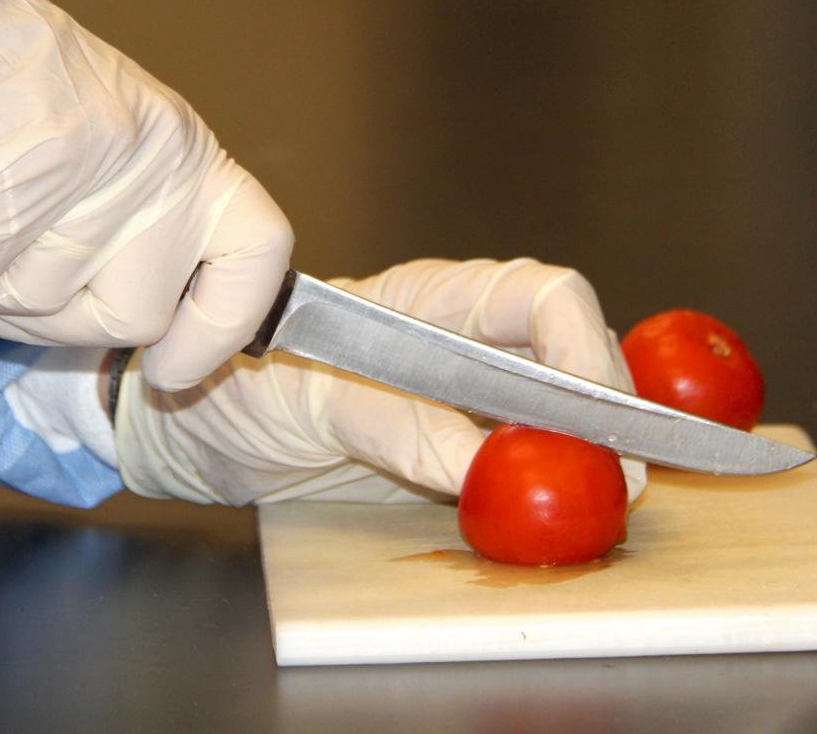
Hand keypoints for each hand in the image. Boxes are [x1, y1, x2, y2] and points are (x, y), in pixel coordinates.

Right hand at [0, 0, 292, 389]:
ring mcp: (105, 167)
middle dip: (47, 328)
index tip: (169, 370)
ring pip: (37, 299)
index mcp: (189, 160)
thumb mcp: (98, 150)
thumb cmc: (6, 83)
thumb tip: (126, 338)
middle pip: (133, 315)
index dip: (222, 328)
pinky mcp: (37, 165)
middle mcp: (163, 164)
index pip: (256, 257)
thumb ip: (119, 231)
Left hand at [114, 258, 647, 504]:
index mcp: (432, 302)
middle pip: (570, 357)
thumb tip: (476, 466)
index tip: (597, 413)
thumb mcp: (306, 401)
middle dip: (608, 410)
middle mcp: (463, 345)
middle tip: (621, 477)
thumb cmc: (239, 388)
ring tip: (601, 501)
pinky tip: (555, 517)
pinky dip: (545, 490)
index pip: (542, 299)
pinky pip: (521, 467)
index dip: (585, 348)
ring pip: (559, 414)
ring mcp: (464, 404)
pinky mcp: (453, 457)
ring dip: (587, 454)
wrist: (196, 433)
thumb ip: (389, 424)